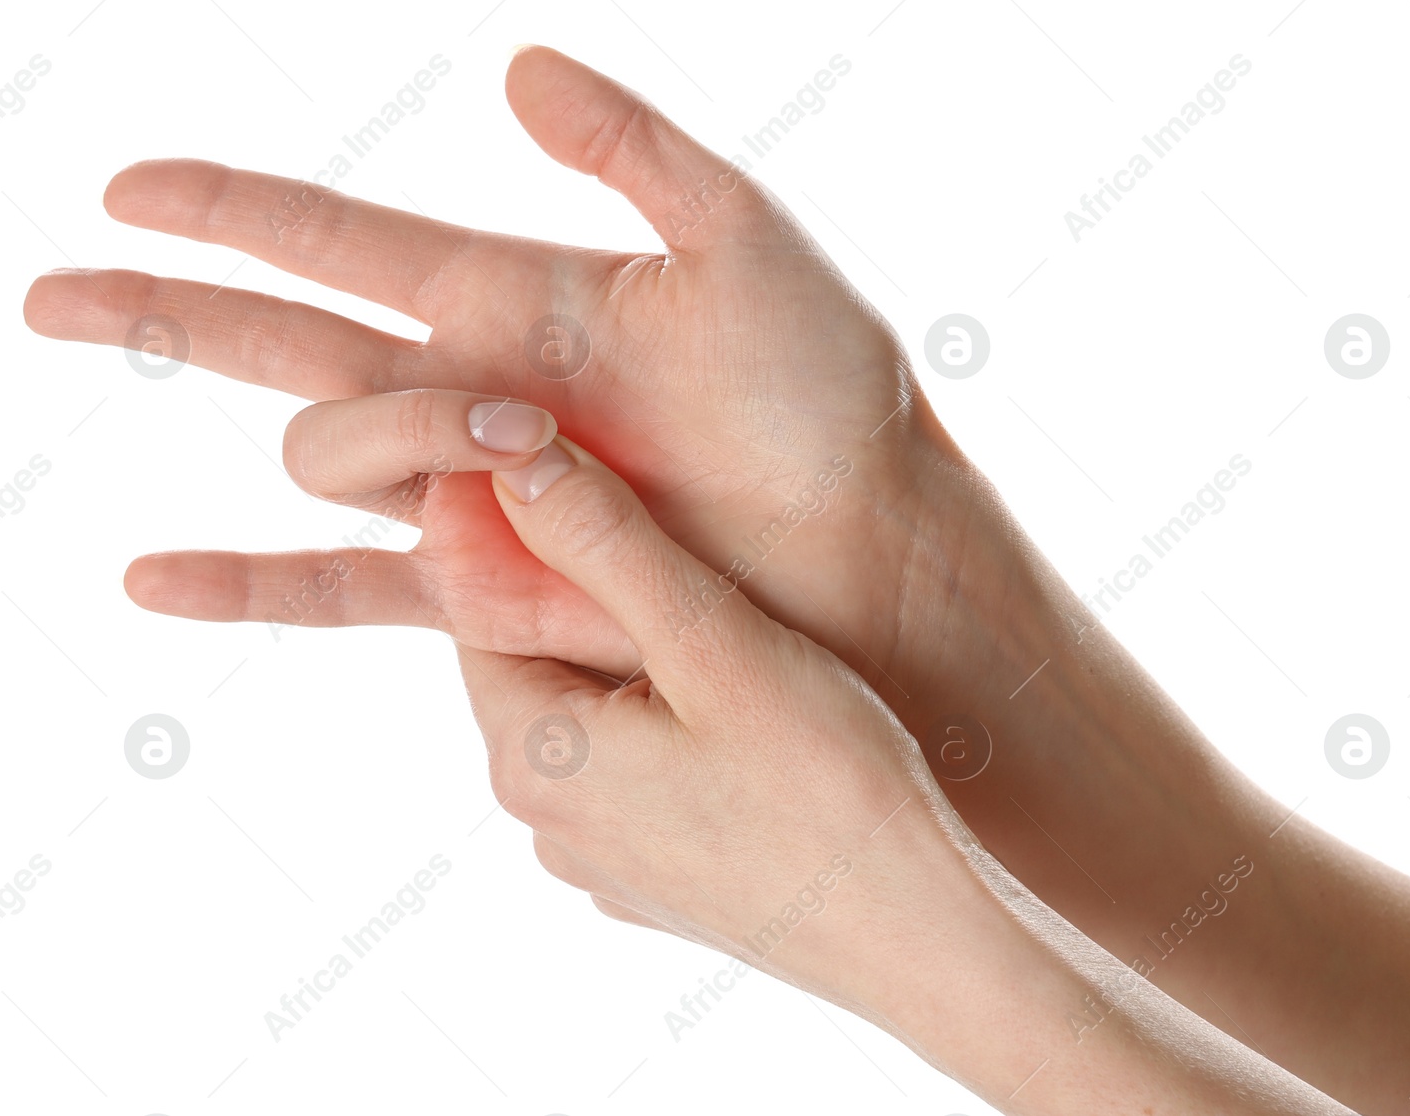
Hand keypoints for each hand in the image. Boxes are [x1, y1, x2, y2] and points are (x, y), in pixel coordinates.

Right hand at [24, 45, 934, 684]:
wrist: (865, 539)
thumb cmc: (825, 392)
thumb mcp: (742, 242)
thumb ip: (635, 151)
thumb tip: (512, 67)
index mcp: (511, 298)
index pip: (337, 240)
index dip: (233, 210)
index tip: (126, 184)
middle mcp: (467, 392)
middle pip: (277, 340)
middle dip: (164, 310)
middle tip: (43, 295)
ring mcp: (467, 495)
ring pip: (327, 454)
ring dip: (382, 440)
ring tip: (518, 442)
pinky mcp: (487, 589)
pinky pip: (344, 592)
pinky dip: (247, 585)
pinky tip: (148, 579)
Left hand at [398, 425, 1354, 1115]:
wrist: (929, 949)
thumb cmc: (831, 794)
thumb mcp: (715, 644)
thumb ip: (608, 546)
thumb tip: (513, 460)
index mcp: (532, 756)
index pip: (480, 610)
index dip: (519, 530)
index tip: (572, 465)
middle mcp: (548, 821)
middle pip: (539, 663)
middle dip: (585, 591)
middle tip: (656, 516)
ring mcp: (607, 863)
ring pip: (598, 717)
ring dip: (638, 657)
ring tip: (711, 603)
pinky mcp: (665, 885)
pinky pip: (643, 773)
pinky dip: (673, 722)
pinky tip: (746, 700)